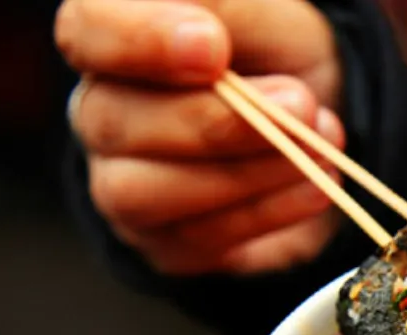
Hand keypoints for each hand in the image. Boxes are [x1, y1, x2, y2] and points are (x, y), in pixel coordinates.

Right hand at [54, 0, 346, 274]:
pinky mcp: (164, 240)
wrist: (316, 122)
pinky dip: (266, 212)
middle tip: (300, 103)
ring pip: (142, 192)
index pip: (86, 29)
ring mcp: (123, 180)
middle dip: (215, 120)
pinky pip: (196, 238)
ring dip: (244, 174)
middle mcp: (101, 108)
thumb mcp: (266, 12)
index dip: (140, 40)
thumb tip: (205, 38)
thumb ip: (227, 10)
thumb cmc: (277, 53)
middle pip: (113, 120)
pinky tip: (314, 187)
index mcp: (111, 34)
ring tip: (320, 146)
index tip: (214, 47)